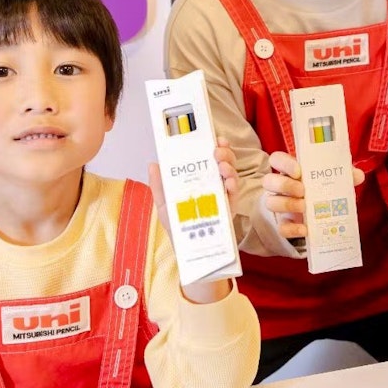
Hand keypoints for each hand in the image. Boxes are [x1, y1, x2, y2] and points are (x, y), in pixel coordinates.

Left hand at [148, 136, 237, 304]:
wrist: (188, 252)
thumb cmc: (178, 227)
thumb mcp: (164, 205)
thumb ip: (158, 186)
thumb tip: (153, 163)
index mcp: (199, 180)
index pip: (208, 157)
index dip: (213, 144)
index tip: (213, 136)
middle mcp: (213, 185)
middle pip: (223, 161)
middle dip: (223, 151)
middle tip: (217, 149)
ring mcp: (223, 196)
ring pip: (231, 174)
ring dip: (229, 165)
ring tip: (221, 164)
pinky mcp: (229, 209)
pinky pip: (234, 194)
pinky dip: (233, 185)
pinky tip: (228, 181)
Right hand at [261, 151, 364, 239]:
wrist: (316, 214)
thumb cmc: (321, 189)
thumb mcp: (332, 179)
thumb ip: (344, 174)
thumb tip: (358, 175)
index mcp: (290, 170)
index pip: (276, 159)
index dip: (284, 163)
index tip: (298, 170)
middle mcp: (280, 186)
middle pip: (269, 180)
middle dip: (285, 185)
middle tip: (303, 190)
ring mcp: (279, 205)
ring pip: (270, 203)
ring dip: (287, 204)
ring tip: (305, 207)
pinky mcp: (284, 223)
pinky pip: (281, 227)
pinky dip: (292, 229)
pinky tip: (305, 229)